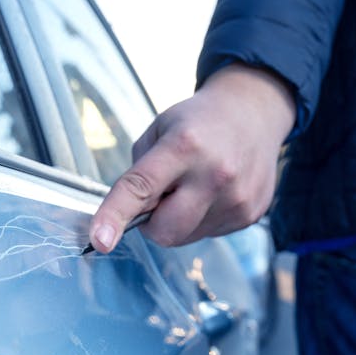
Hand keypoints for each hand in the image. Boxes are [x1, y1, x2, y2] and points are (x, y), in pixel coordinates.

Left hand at [88, 63, 295, 252]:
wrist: (255, 113)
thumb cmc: (200, 121)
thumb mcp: (160, 128)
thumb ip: (139, 172)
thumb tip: (131, 215)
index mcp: (184, 146)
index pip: (141, 188)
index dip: (115, 216)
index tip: (99, 240)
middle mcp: (214, 175)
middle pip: (165, 230)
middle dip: (151, 223)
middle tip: (159, 196)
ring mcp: (236, 198)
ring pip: (185, 237)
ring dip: (178, 220)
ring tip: (194, 185)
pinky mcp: (250, 214)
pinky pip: (208, 233)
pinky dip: (202, 219)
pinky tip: (214, 191)